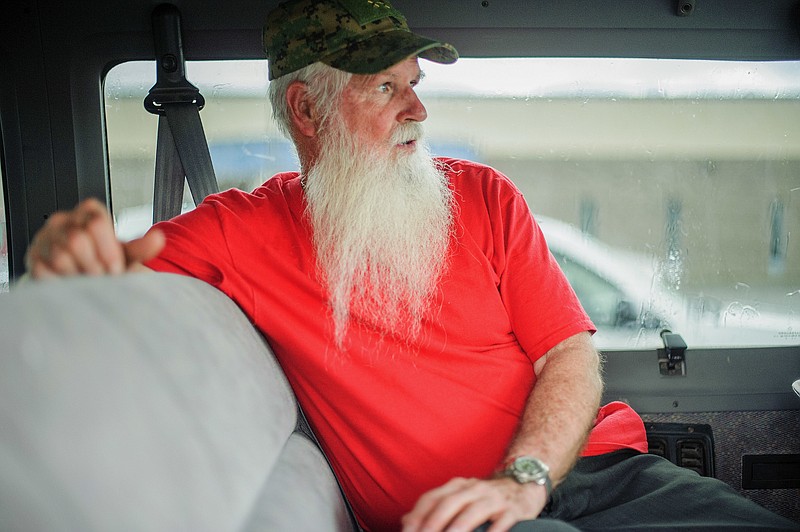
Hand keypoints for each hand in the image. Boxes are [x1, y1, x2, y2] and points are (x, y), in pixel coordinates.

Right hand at [25, 198, 164, 278]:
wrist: (85, 282)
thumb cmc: (105, 264)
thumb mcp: (127, 255)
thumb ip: (142, 248)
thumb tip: (158, 238)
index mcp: (88, 213)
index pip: (95, 222)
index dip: (108, 250)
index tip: (115, 266)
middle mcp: (63, 221)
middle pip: (76, 240)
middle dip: (94, 265)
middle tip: (101, 277)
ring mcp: (44, 238)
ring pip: (60, 256)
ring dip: (78, 275)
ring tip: (87, 280)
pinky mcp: (33, 257)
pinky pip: (44, 272)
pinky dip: (63, 283)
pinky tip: (72, 283)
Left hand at [402, 476, 547, 531]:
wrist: (523, 483)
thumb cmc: (486, 496)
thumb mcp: (460, 496)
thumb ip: (435, 507)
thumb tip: (406, 521)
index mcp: (457, 486)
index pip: (432, 498)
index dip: (418, 515)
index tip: (408, 530)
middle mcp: (473, 489)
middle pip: (449, 503)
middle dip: (434, 523)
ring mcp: (493, 498)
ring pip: (473, 511)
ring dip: (458, 527)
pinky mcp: (513, 509)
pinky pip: (502, 521)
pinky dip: (493, 531)